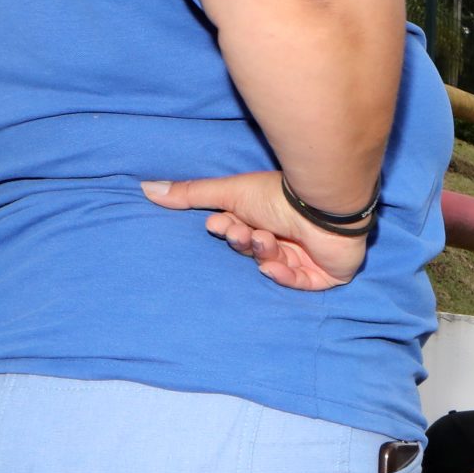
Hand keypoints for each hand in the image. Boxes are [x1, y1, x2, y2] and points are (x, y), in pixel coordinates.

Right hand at [142, 171, 370, 291]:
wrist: (322, 203)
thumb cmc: (278, 195)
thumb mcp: (229, 193)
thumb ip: (191, 194)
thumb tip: (146, 188)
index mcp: (266, 217)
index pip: (239, 233)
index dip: (227, 231)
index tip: (219, 223)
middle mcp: (287, 235)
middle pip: (254, 251)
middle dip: (245, 242)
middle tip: (245, 231)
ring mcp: (308, 255)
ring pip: (275, 265)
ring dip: (265, 253)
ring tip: (268, 237)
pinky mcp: (327, 273)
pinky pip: (301, 283)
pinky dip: (285, 276)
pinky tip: (276, 265)